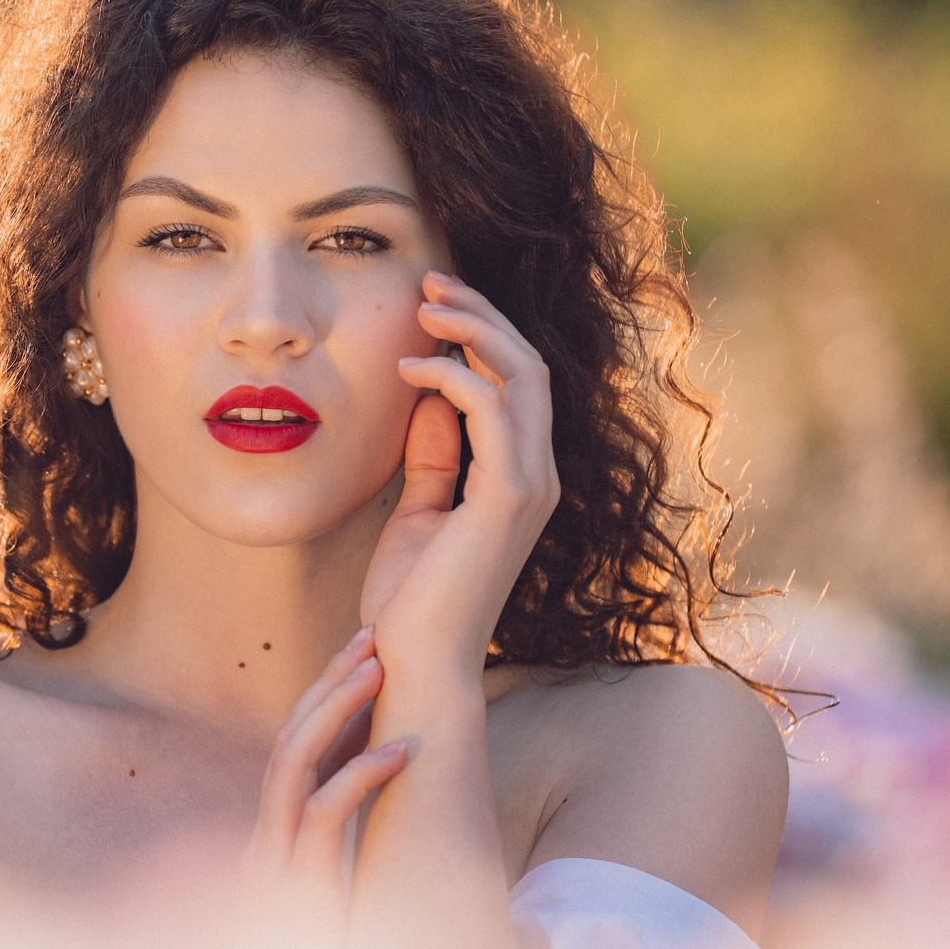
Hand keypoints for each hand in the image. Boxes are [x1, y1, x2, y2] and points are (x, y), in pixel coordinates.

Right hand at [242, 627, 410, 920]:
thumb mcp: (343, 906)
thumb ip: (349, 861)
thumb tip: (392, 815)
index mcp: (274, 840)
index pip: (294, 751)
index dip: (326, 701)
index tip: (364, 656)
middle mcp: (265, 842)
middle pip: (288, 741)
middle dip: (328, 686)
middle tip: (372, 638)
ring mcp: (273, 863)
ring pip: (292, 763)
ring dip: (336, 711)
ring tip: (380, 669)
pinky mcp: (295, 889)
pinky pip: (322, 816)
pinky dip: (360, 776)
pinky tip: (402, 751)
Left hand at [356, 271, 559, 688]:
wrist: (414, 665)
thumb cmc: (410, 603)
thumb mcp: (417, 513)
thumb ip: (433, 458)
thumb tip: (429, 397)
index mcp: (522, 480)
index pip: (520, 385)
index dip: (483, 336)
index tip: (431, 307)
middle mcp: (539, 478)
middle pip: (529, 366)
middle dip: (481, 316)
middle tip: (429, 282)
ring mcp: (532, 488)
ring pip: (522, 376)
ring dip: (471, 330)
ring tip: (420, 306)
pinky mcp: (509, 499)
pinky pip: (494, 410)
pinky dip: (454, 376)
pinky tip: (410, 370)